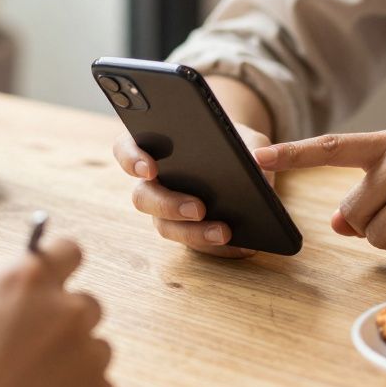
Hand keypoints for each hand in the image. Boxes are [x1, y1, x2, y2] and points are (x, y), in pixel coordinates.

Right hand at [0, 239, 113, 386]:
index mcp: (26, 281)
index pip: (67, 250)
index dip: (60, 265)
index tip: (55, 278)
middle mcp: (65, 309)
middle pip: (86, 305)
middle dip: (65, 323)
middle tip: (34, 349)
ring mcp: (87, 353)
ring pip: (95, 348)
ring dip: (73, 362)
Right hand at [112, 125, 270, 258]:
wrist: (245, 168)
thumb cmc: (236, 144)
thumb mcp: (249, 138)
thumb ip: (254, 145)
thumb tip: (259, 160)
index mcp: (154, 148)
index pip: (126, 149)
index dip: (131, 159)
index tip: (150, 168)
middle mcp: (152, 183)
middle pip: (143, 197)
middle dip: (169, 205)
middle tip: (198, 208)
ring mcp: (166, 211)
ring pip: (165, 227)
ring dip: (194, 233)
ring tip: (225, 232)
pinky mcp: (187, 232)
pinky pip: (194, 244)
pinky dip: (218, 248)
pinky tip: (243, 246)